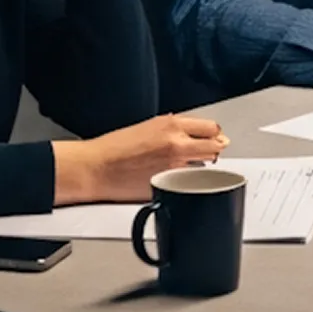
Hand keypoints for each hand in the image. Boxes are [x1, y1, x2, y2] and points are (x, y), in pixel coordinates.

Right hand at [52, 115, 229, 203]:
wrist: (97, 167)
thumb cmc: (116, 147)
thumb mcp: (148, 126)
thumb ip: (173, 128)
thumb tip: (193, 133)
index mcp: (171, 125)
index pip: (211, 127)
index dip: (213, 134)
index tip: (212, 137)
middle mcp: (176, 144)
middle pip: (215, 146)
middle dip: (214, 149)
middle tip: (208, 152)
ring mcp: (175, 166)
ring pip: (206, 166)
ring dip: (202, 166)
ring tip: (188, 166)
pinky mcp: (169, 185)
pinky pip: (190, 183)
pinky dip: (188, 182)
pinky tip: (177, 180)